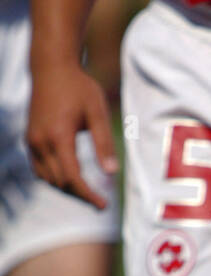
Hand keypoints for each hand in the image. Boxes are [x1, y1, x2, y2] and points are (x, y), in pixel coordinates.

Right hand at [27, 63, 117, 207]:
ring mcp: (32, 140)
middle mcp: (41, 141)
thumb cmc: (79, 87)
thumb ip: (104, 143)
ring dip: (67, 188)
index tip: (104, 205)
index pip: (72, 178)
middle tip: (100, 201)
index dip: (88, 195)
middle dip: (80, 194)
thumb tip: (112, 173)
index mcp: (59, 135)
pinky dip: (54, 178)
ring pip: (48, 179)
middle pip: (61, 183)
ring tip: (87, 191)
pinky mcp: (29, 139)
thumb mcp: (98, 112)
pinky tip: (70, 178)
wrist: (51, 66)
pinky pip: (39, 169)